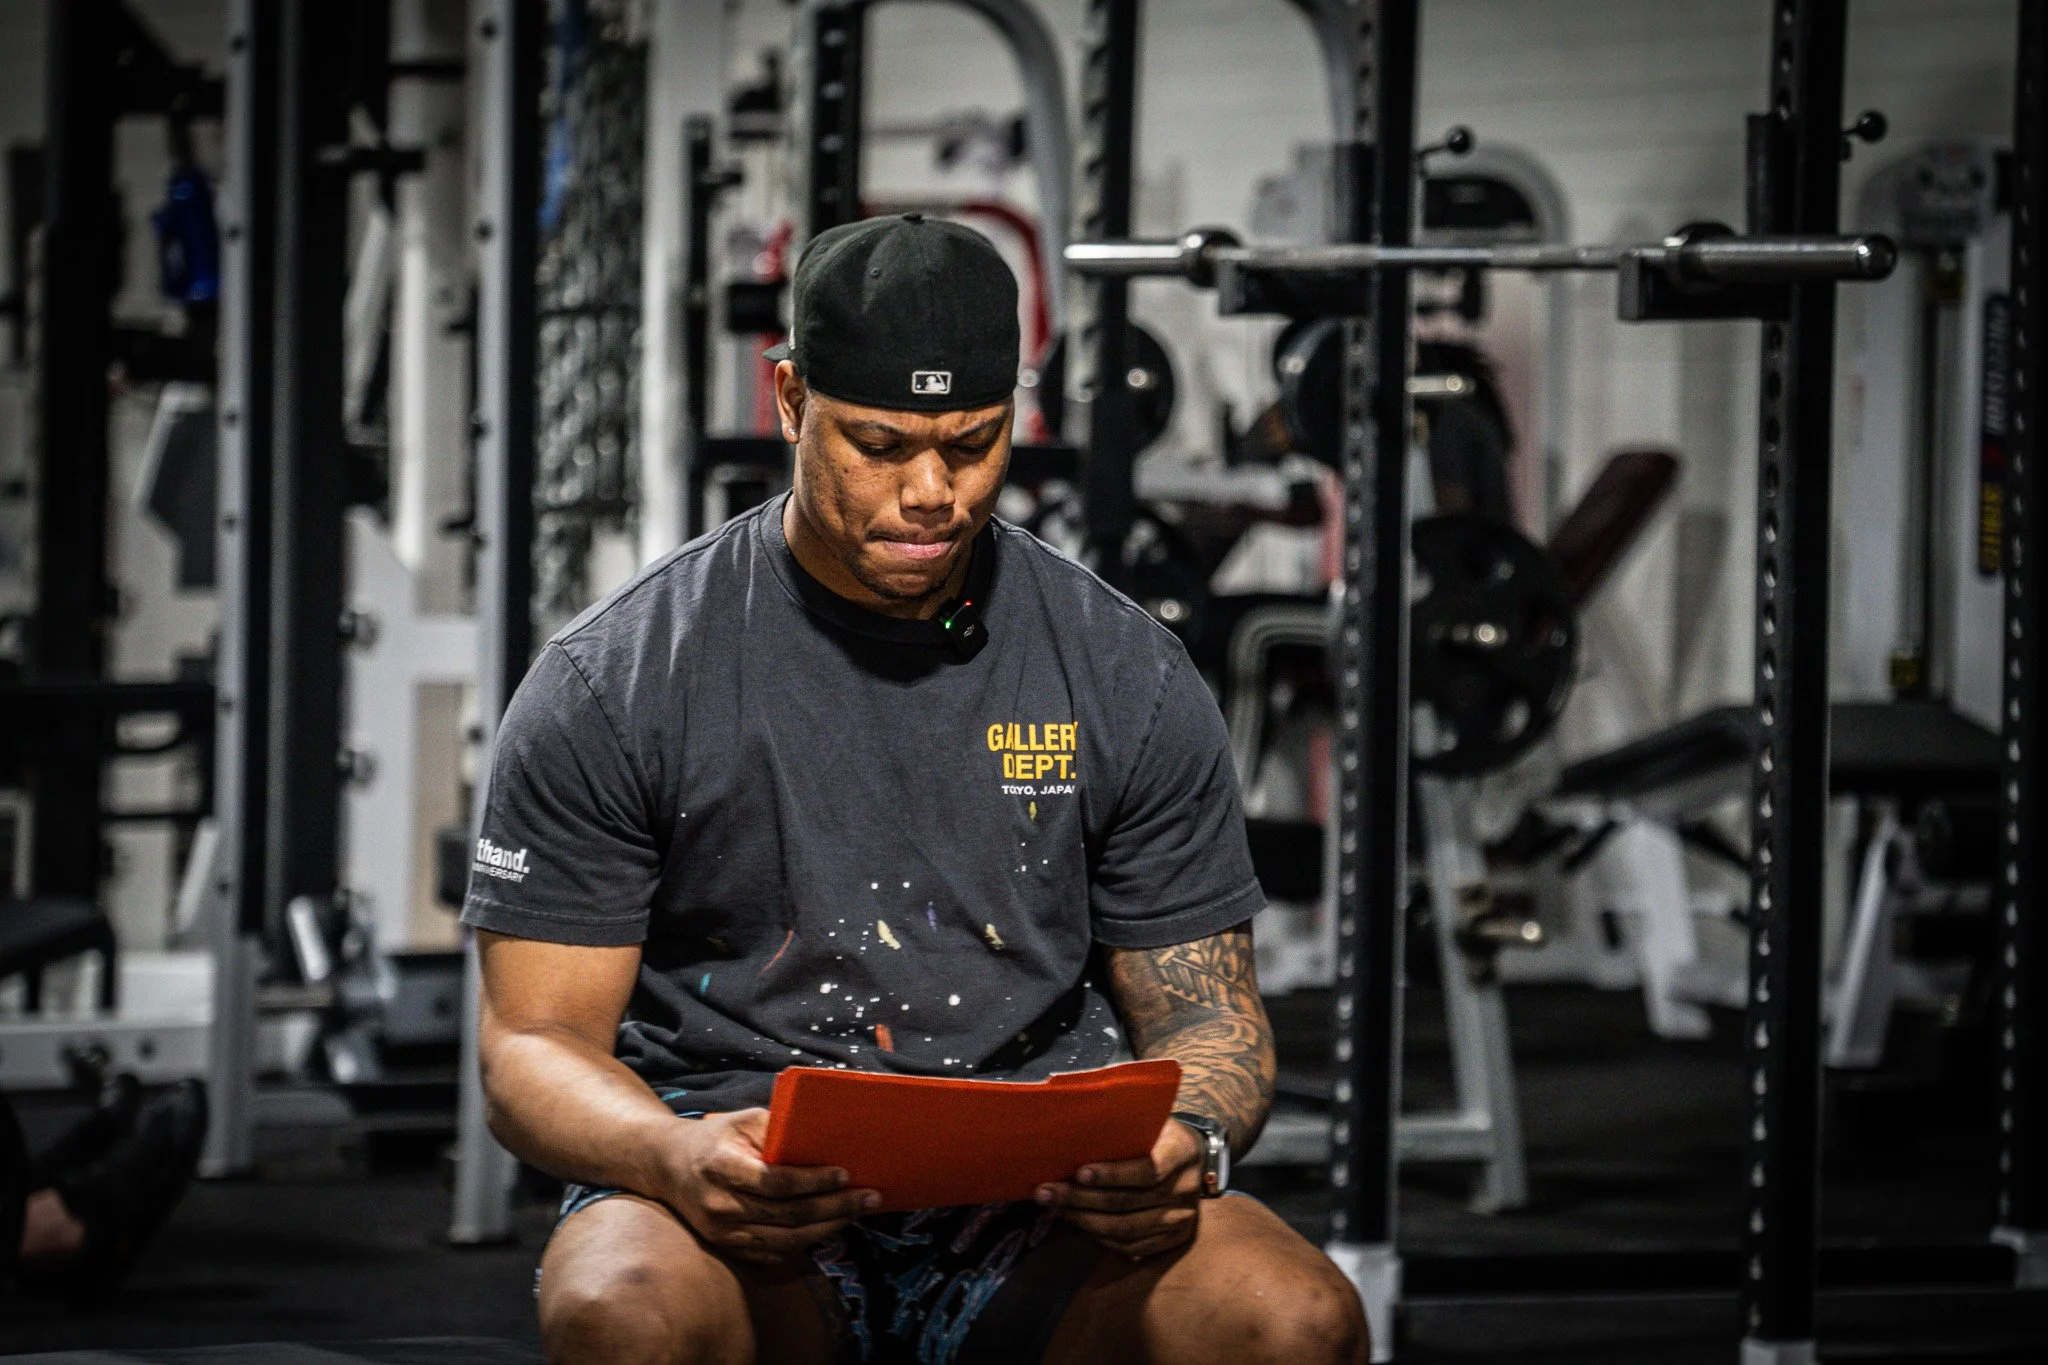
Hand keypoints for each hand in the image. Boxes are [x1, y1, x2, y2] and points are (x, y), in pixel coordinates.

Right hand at [659, 1108, 878, 1265]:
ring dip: (828, 1228)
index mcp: (722, 1167)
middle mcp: (721, 1205)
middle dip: (834, 1208)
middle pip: (787, 1216)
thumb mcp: (743, 1120)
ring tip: (857, 1212)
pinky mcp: (728, 1247)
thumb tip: (823, 1137)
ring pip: (786, 1240)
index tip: (844, 1174)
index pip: (775, 1182)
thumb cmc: (715, 1137)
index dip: (813, 1181)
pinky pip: (774, 1252)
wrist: (668, 1166)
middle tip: (869, 1197)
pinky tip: (830, 1227)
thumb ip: (778, 1129)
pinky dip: (806, 1242)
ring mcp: (723, 1232)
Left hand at [1036, 1118, 1202, 1259]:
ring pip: (1126, 1229)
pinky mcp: (1173, 1240)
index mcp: (1180, 1155)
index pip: (1147, 1171)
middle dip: (1081, 1199)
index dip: (1112, 1175)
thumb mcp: (1151, 1120)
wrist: (1194, 1159)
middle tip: (1046, 1192)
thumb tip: (1073, 1126)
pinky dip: (1100, 1237)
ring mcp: (1181, 1220)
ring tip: (1054, 1207)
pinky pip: (1131, 1247)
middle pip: (1128, 1203)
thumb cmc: (1160, 1133)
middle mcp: (1184, 1191)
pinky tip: (1077, 1222)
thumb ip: (1125, 1126)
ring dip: (1084, 1220)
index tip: (1079, 1172)